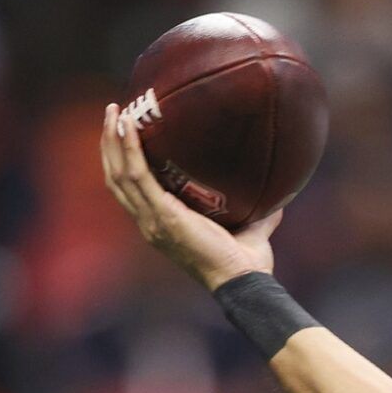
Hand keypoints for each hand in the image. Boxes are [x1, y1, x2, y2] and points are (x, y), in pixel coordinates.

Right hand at [99, 103, 280, 290]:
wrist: (244, 281)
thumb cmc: (247, 263)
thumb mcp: (249, 230)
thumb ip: (258, 213)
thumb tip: (281, 196)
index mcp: (161, 226)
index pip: (131, 192)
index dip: (123, 163)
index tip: (125, 135)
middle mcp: (150, 223)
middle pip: (116, 179)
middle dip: (110, 145)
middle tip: (114, 113)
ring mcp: (153, 220)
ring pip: (119, 174)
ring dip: (113, 140)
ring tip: (115, 111)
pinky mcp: (163, 215)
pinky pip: (137, 175)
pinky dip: (130, 149)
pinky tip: (128, 127)